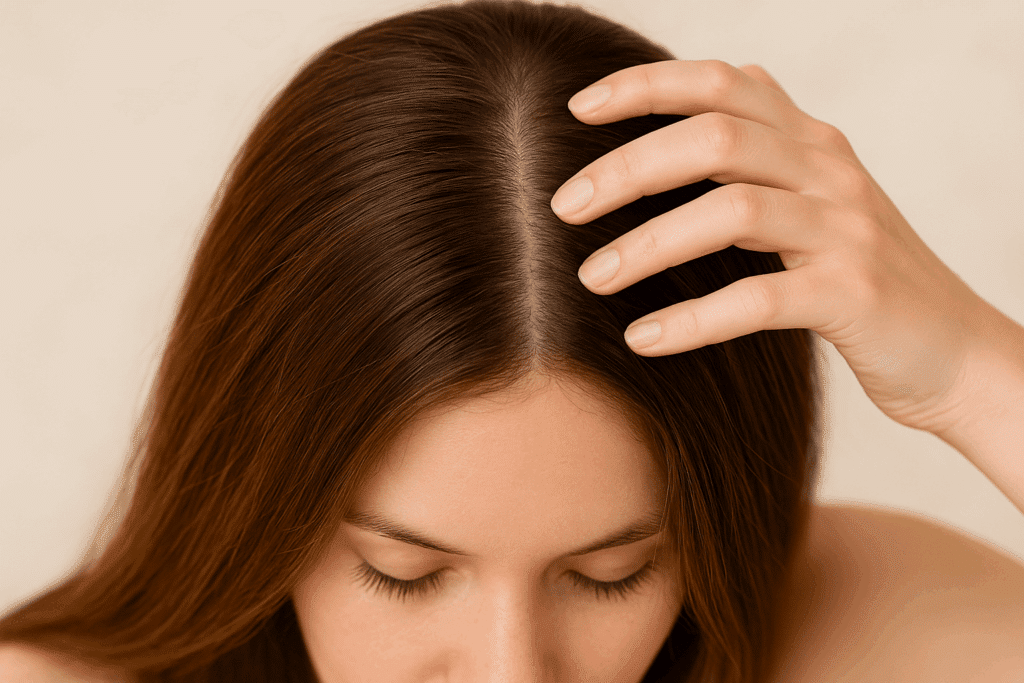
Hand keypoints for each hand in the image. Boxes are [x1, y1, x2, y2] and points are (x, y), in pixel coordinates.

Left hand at [551, 59, 991, 435]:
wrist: (956, 353)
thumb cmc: (863, 281)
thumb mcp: (818, 201)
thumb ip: (765, 155)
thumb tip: (699, 109)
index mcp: (811, 144)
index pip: (723, 83)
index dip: (646, 85)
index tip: (578, 107)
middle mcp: (828, 173)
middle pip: (715, 137)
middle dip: (628, 167)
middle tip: (563, 207)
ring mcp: (845, 231)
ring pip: (732, 212)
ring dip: (647, 245)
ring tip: (592, 277)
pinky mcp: (854, 296)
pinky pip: (759, 299)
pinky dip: (692, 319)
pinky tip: (643, 339)